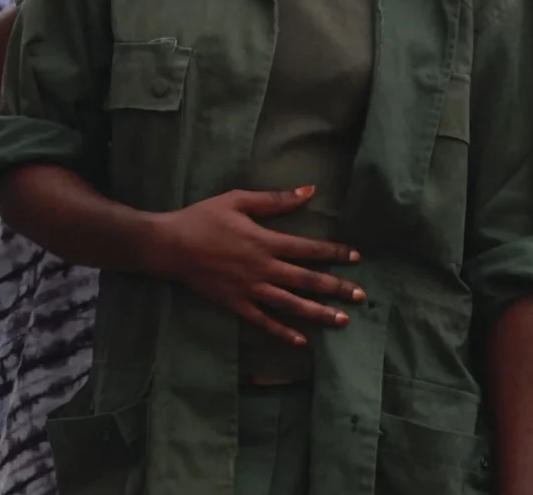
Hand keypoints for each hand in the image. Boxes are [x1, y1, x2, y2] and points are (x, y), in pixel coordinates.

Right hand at [151, 186, 364, 345]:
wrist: (170, 245)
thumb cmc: (202, 218)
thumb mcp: (236, 200)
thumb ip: (274, 199)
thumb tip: (309, 191)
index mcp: (265, 241)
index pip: (308, 248)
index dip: (334, 252)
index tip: (356, 257)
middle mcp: (263, 268)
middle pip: (307, 280)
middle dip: (337, 288)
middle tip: (362, 296)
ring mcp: (250, 289)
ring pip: (292, 304)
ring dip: (319, 313)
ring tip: (343, 320)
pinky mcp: (236, 303)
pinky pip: (263, 320)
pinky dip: (283, 331)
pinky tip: (301, 340)